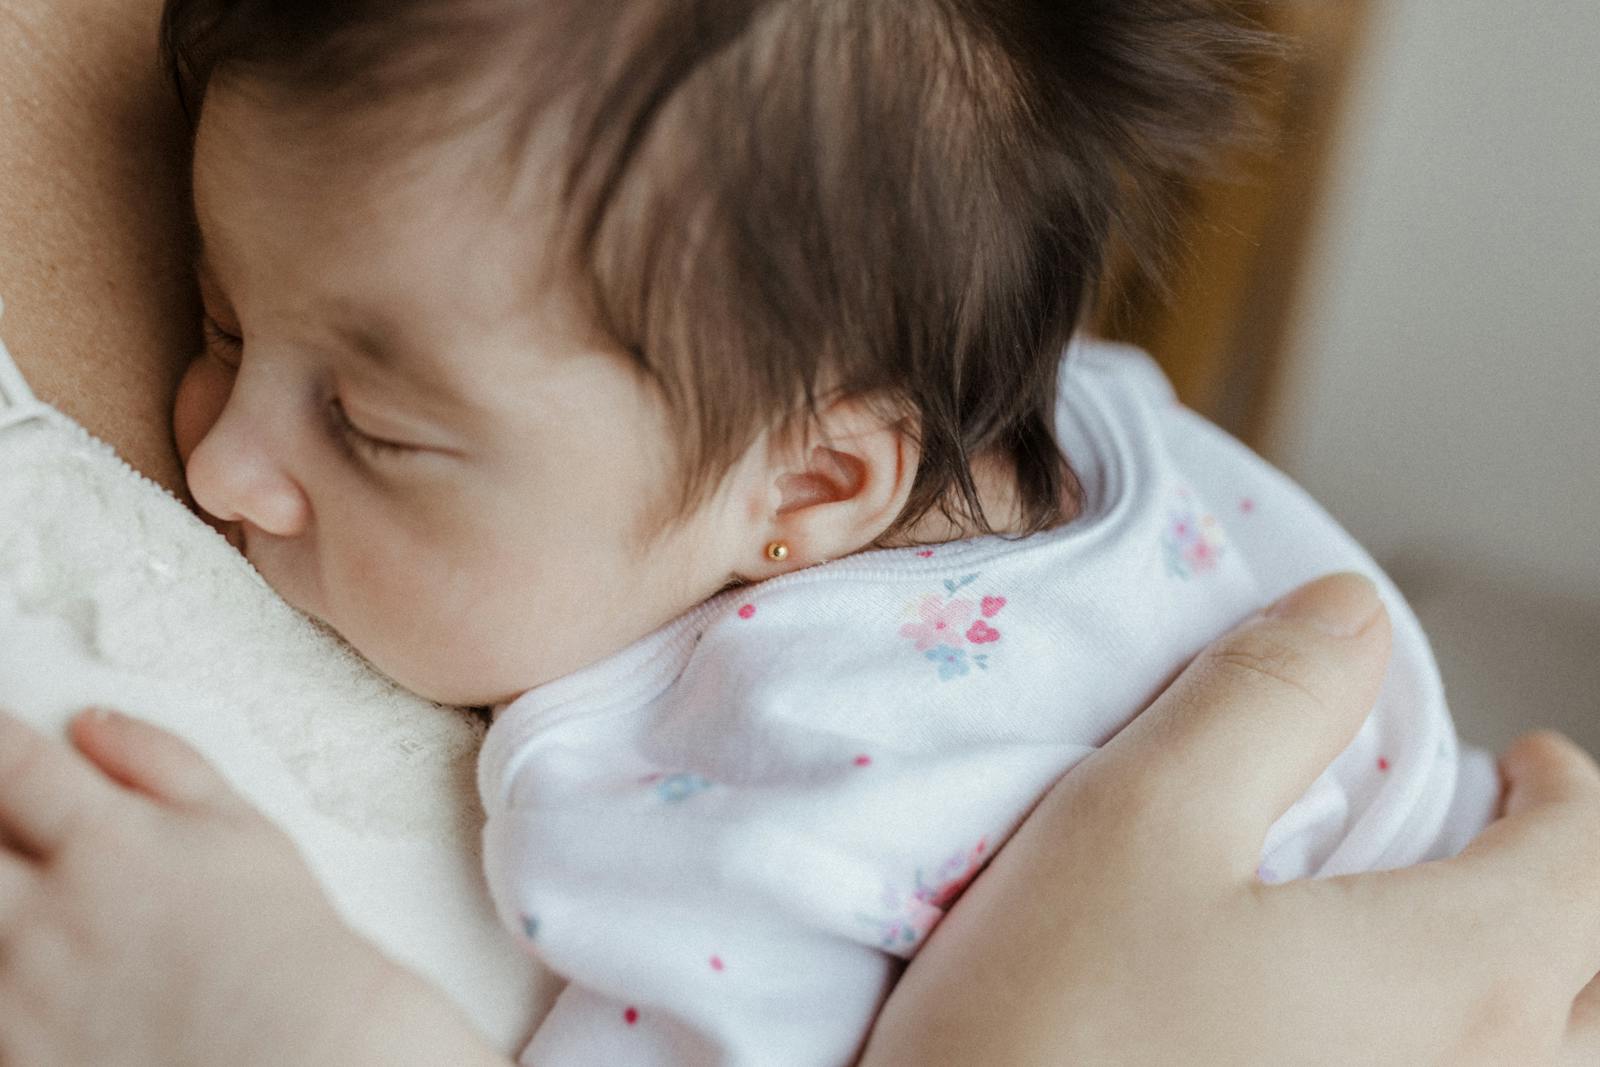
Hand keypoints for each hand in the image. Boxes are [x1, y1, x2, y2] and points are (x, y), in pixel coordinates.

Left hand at [0, 708, 505, 1066]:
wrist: (302, 1053)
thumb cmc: (282, 947)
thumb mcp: (243, 828)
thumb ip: (163, 762)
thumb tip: (95, 725)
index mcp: (106, 841)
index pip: (10, 761)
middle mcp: (45, 913)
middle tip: (13, 824)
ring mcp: (16, 991)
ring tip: (40, 904)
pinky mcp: (13, 1052)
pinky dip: (4, 971)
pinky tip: (42, 965)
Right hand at [866, 574, 1599, 1065]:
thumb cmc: (1049, 1034)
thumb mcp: (1137, 819)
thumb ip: (1262, 699)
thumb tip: (1348, 617)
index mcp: (1451, 982)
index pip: (1585, 865)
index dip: (1568, 791)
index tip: (1521, 757)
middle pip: (1589, 984)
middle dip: (1565, 892)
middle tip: (1500, 839)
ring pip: (1541, 1062)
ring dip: (1525, 988)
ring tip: (1443, 939)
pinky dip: (1458, 1048)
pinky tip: (1356, 1030)